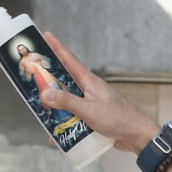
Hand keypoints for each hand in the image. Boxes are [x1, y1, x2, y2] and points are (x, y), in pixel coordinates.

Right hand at [35, 30, 160, 152]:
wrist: (138, 136)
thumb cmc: (118, 119)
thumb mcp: (89, 110)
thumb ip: (67, 101)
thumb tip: (46, 93)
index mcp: (89, 81)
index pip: (70, 59)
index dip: (57, 47)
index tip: (47, 34)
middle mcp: (89, 89)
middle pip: (64, 81)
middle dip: (49, 81)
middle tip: (33, 80)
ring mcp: (91, 103)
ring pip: (68, 102)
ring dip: (56, 109)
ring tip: (42, 115)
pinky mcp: (93, 117)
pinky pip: (75, 117)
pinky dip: (66, 125)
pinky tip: (58, 137)